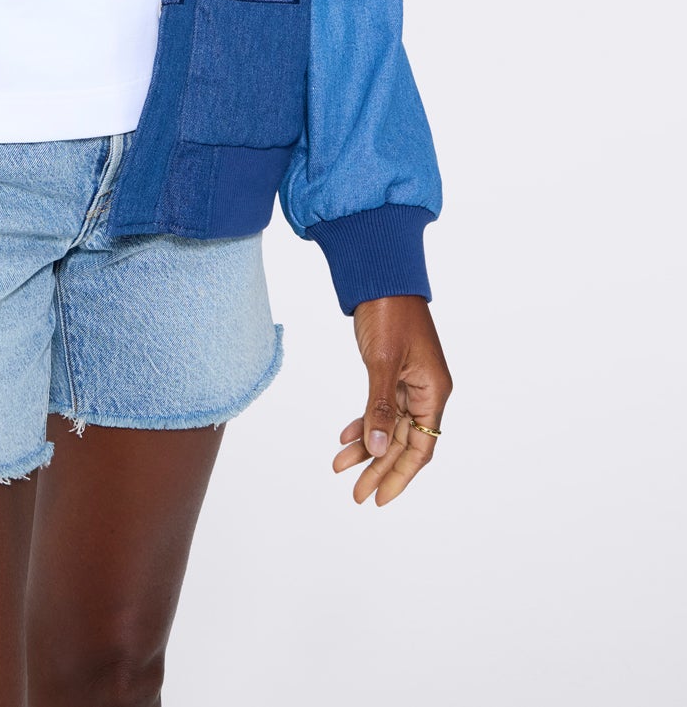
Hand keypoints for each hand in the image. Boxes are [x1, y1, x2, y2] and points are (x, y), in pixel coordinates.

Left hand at [333, 295, 451, 505]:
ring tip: (339, 467)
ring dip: (366, 446)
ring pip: (389, 426)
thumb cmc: (388, 312)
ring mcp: (409, 380)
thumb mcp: (382, 361)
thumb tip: (378, 450)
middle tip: (355, 494)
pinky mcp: (393, 370)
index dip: (400, 476)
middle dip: (378, 468)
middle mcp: (425, 390)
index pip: (420, 447)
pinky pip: (380, 406)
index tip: (379, 499)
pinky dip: (364, 421)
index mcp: (433, 391)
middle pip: (403, 442)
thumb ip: (379, 407)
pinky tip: (344, 436)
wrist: (380, 274)